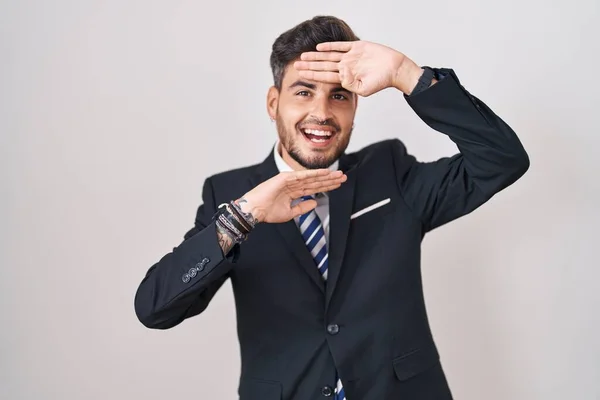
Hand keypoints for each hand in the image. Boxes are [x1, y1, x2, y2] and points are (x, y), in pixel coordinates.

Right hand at [237, 169, 346, 223]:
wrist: (254, 211)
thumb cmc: (268, 212)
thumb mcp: (290, 213)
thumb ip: (302, 208)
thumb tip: (315, 204)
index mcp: (294, 192)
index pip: (314, 188)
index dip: (326, 186)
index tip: (338, 184)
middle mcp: (293, 184)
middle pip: (315, 181)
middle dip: (330, 180)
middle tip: (343, 177)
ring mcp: (289, 180)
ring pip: (312, 178)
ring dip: (326, 176)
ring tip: (338, 174)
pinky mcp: (285, 178)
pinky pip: (303, 175)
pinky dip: (315, 173)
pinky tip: (326, 172)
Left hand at [294, 41, 423, 95]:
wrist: (395, 68)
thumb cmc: (382, 81)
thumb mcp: (364, 89)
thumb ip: (350, 84)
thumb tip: (340, 75)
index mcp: (346, 78)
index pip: (325, 76)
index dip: (313, 75)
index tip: (301, 75)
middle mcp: (345, 66)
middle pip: (323, 66)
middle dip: (309, 66)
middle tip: (296, 65)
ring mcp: (350, 56)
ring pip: (329, 55)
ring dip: (316, 56)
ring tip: (303, 56)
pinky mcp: (357, 47)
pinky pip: (341, 46)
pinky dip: (330, 46)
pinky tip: (319, 47)